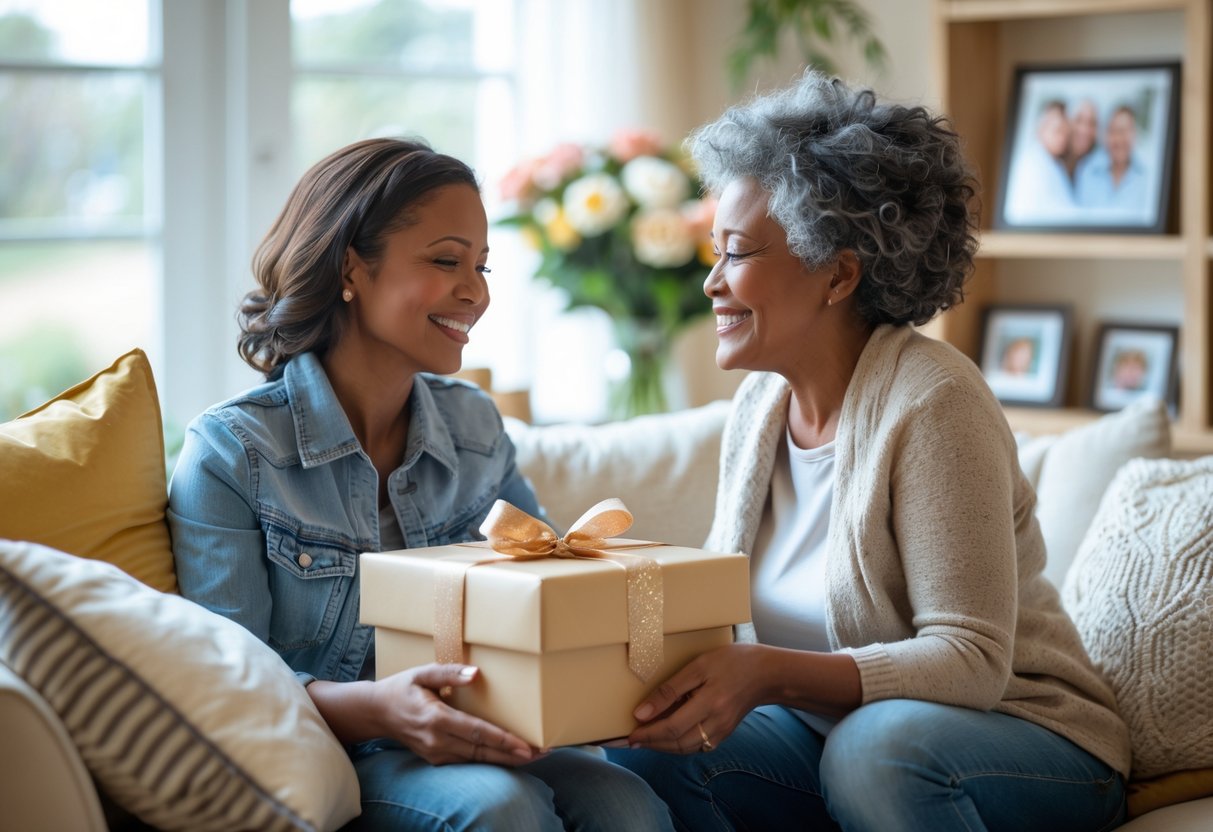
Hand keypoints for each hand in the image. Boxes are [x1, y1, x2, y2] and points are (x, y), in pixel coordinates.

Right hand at [372, 663, 536, 765]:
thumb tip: (476, 674)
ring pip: (477, 760)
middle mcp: (437, 741)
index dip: (503, 740)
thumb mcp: (422, 673)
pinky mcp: (435, 758)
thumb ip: (449, 673)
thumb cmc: (402, 688)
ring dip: (505, 759)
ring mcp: (435, 753)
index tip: (526, 745)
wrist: (376, 712)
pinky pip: (467, 761)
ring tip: (533, 756)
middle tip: (542, 753)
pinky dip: (489, 759)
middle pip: (482, 752)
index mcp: (436, 718)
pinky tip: (508, 756)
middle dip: (513, 754)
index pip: (477, 733)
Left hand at [626, 643, 771, 753]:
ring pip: (685, 749)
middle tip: (629, 741)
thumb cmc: (732, 662)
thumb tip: (642, 712)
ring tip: (643, 740)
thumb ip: (670, 690)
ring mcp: (721, 731)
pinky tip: (666, 737)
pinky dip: (678, 745)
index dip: (648, 734)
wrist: (767, 673)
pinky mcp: (724, 734)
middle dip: (651, 744)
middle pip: (677, 744)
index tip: (628, 735)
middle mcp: (716, 723)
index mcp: (709, 703)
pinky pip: (696, 746)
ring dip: (662, 747)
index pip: (671, 728)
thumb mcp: (699, 666)